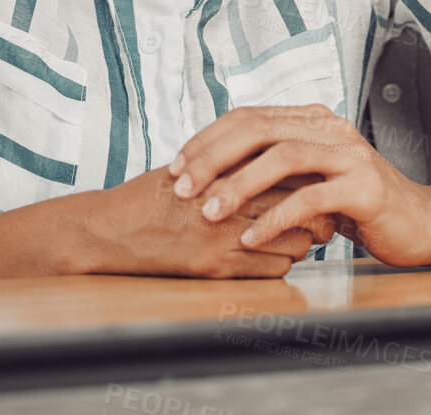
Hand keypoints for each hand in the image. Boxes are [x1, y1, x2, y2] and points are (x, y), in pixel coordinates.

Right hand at [32, 165, 330, 278]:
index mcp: (230, 167)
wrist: (111, 228)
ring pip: (296, 242)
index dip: (313, 179)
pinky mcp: (217, 267)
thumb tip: (285, 162)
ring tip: (289, 236)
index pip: (295, 169)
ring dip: (299, 240)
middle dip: (317, 212)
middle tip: (320, 214)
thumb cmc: (154, 194)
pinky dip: (279, 263)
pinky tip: (266, 255)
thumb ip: (239, 161)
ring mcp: (226, 235)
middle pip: (304, 205)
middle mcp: (232, 199)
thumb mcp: (198, 164)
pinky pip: (273, 270)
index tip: (318, 185)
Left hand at [168, 104, 430, 265]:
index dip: (207, 139)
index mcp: (313, 120)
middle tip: (181, 188)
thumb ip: (277, 169)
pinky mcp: (365, 188)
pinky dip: (275, 219)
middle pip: (259, 128)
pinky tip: (250, 238)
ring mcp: (351, 155)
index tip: (175, 168)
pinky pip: (311, 199)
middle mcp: (330, 128)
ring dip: (239, 184)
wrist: (423, 223)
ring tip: (209, 212)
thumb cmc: (360, 205)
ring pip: (283, 156)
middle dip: (213, 157)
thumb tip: (213, 172)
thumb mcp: (313, 179)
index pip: (248, 117)